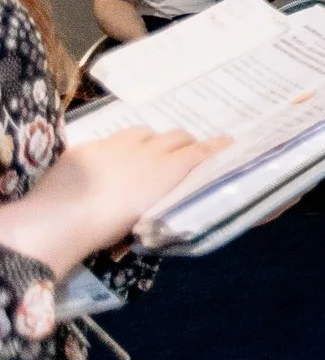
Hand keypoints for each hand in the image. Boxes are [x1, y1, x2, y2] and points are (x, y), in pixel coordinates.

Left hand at [12, 128, 229, 274]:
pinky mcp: (87, 146)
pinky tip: (108, 163)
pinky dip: (118, 149)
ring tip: (148, 153)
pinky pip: (110, 140)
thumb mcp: (148, 217)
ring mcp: (115, 144)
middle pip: (176, 136)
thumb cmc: (111, 227)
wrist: (61, 218)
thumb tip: (169, 192)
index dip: (215, 147)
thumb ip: (165, 197)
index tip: (228, 142)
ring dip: (153, 140)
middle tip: (186, 153)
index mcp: (167, 170)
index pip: (199, 153)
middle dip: (185, 142)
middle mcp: (147, 150)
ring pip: (144, 132)